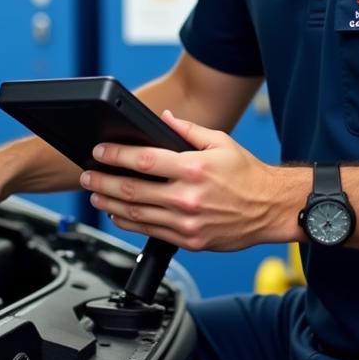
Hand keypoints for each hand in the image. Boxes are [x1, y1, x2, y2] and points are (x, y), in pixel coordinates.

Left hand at [80, 110, 290, 251]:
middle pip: (133, 190)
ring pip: (137, 214)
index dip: (116, 155)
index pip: (144, 160)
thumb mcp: (221, 142)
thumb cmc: (247, 175)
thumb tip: (164, 118)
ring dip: (110, 204)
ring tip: (95, 195)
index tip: (99, 151)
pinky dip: (129, 223)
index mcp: (194, 168)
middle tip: (87, 176)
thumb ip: (188, 130)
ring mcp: (187, 222)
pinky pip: (150, 232)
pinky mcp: (190, 241)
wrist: (271, 209)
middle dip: (104, 182)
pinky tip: (117, 214)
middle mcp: (188, 197)